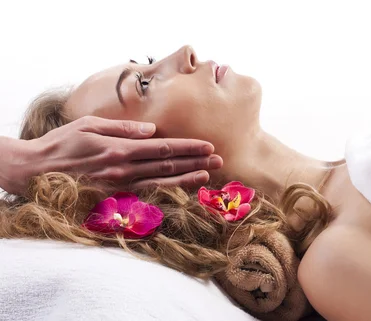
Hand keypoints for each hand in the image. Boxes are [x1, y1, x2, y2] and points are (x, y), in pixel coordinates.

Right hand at [0, 116, 222, 194]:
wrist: (33, 172)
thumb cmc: (60, 144)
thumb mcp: (88, 125)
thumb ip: (122, 127)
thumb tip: (151, 130)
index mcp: (119, 149)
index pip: (163, 148)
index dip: (188, 147)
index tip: (208, 146)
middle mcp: (123, 170)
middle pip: (168, 166)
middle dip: (196, 162)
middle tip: (219, 161)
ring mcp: (119, 188)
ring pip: (161, 184)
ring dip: (187, 180)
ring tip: (207, 176)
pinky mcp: (113, 200)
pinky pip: (145, 198)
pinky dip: (165, 195)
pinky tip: (181, 193)